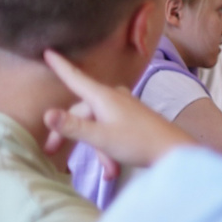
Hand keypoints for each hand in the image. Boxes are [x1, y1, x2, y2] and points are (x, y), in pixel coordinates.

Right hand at [42, 50, 189, 175]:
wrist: (174, 151)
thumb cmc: (137, 142)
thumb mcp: (100, 137)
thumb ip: (72, 127)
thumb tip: (47, 114)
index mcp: (103, 97)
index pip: (75, 78)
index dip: (60, 66)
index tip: (47, 51)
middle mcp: (113, 97)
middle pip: (81, 111)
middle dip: (71, 134)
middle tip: (51, 152)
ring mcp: (124, 108)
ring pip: (96, 125)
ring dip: (97, 148)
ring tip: (109, 170)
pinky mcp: (132, 119)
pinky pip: (111, 130)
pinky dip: (109, 149)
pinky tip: (114, 169)